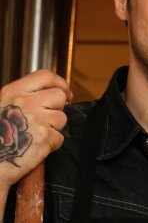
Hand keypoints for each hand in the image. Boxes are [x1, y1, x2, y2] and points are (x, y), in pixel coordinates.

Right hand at [0, 70, 71, 187]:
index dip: (60, 83)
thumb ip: (23, 96)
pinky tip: (35, 147)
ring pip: (62, 118)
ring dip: (54, 127)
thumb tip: (50, 90)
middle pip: (59, 96)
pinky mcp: (44, 138)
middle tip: (46, 118)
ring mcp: (36, 120)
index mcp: (12, 92)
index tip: (65, 92)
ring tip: (35, 135)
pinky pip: (59, 137)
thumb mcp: (2, 106)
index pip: (45, 76)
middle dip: (57, 108)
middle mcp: (24, 103)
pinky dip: (51, 144)